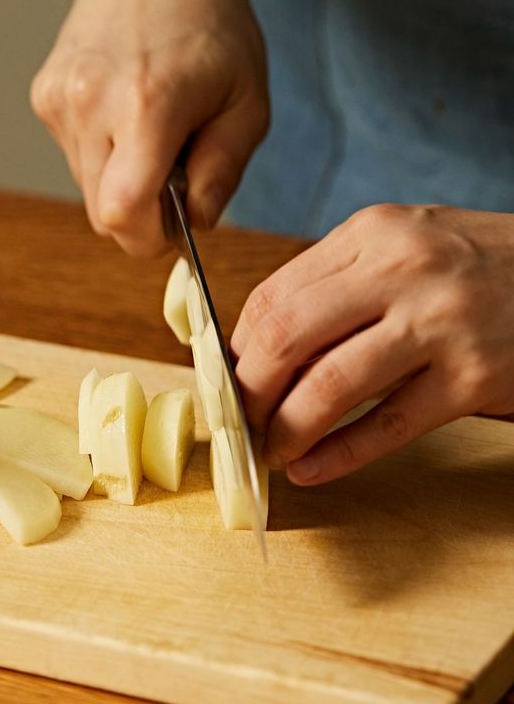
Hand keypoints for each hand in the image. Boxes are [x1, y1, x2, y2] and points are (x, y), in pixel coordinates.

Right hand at [30, 0, 267, 256]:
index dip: (149, 239)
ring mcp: (61, 102)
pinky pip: (74, 161)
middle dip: (140, 216)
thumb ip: (224, 172)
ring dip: (120, 184)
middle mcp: (92, 104)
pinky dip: (102, 156)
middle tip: (170, 177)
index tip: (172, 228)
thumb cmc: (207, 29)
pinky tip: (122, 117)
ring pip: (87, 192)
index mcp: (148, 106)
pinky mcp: (46, 99)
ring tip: (148, 134)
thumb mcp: (246, 103)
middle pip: (103, 216)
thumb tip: (196, 224)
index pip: (123, 215)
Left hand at [231, 204, 513, 484]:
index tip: (225, 382)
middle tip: (240, 423)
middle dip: (248, 393)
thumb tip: (256, 348)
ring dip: (287, 429)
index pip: (271, 297)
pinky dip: (339, 455)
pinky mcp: (475, 378)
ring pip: (329, 385)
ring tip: (271, 451)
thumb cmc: (477, 267)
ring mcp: (441, 323)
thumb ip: (336, 286)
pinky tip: (311, 469)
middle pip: (286, 338)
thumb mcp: (404, 249)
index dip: (235, 350)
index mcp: (371, 234)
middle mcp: (402, 270)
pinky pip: (387, 426)